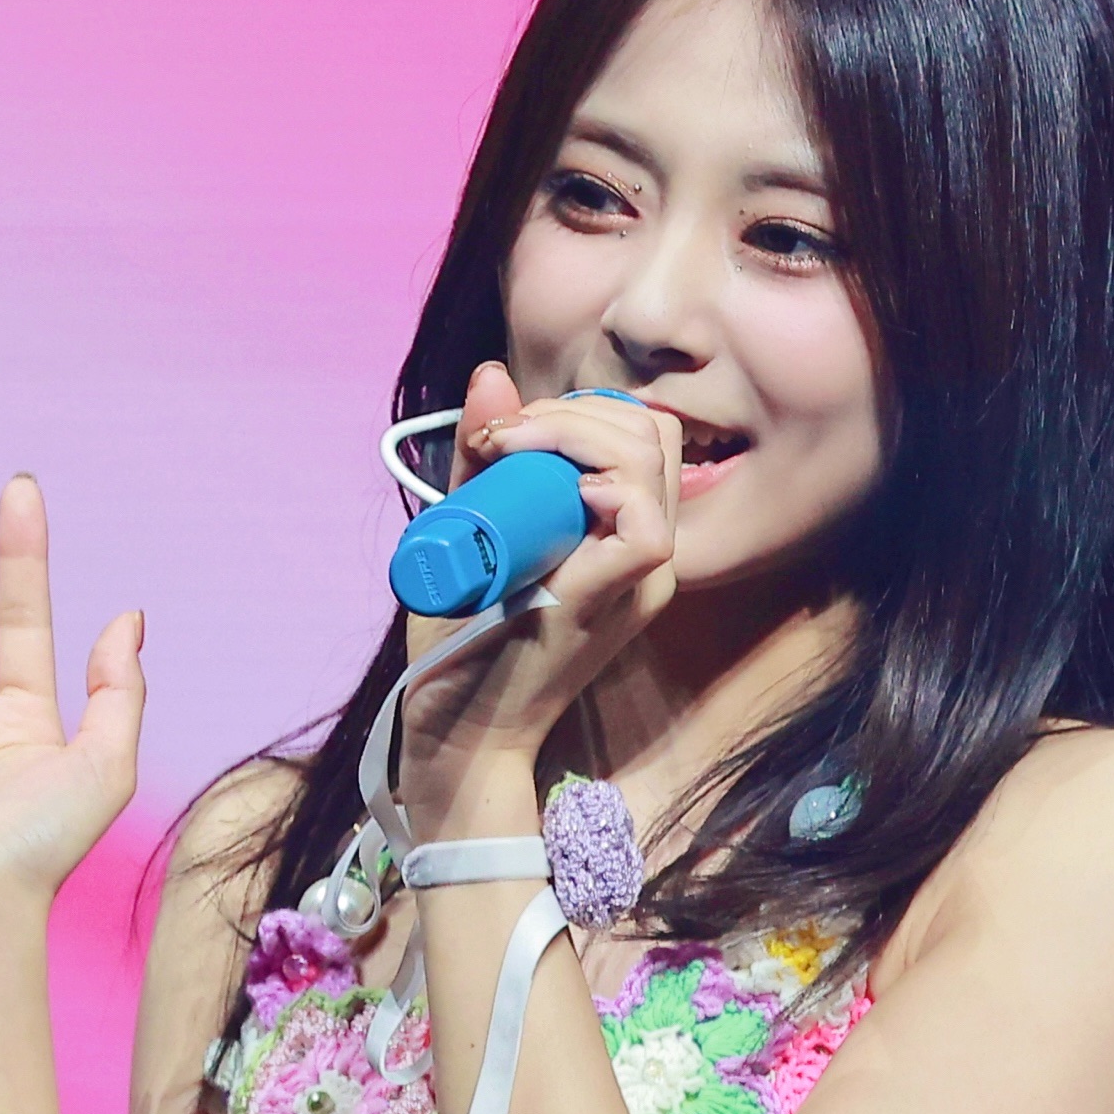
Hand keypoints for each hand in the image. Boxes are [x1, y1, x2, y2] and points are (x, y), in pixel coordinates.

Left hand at [397, 363, 680, 826]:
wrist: (460, 737)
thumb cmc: (463, 646)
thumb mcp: (471, 533)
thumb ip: (481, 464)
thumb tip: (492, 376)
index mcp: (622, 539)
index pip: (640, 435)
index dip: (579, 409)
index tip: (504, 432)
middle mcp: (648, 558)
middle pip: (654, 433)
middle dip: (574, 410)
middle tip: (504, 440)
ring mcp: (641, 581)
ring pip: (652, 460)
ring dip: (575, 434)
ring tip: (509, 453)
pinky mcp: (617, 603)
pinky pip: (645, 525)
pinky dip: (598, 484)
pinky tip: (546, 486)